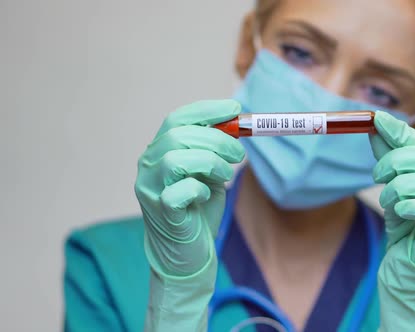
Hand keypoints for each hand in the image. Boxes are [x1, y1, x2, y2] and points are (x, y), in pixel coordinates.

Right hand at [135, 99, 244, 277]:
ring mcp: (150, 189)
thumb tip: (237, 125)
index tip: (234, 110)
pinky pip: (177, 193)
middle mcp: (148, 166)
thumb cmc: (198, 210)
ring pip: (175, 160)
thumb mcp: (209, 173)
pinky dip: (198, 190)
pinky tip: (205, 196)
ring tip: (225, 176)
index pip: (177, 119)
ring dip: (210, 163)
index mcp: (159, 151)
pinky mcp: (160, 213)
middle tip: (239, 155)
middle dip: (217, 140)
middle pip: (179, 136)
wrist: (188, 253)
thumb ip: (215, 151)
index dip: (207, 110)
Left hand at [370, 111, 414, 330]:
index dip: (401, 134)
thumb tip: (378, 123)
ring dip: (396, 191)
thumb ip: (391, 156)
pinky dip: (408, 208)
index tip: (376, 120)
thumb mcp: (397, 186)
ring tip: (390, 203)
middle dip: (394, 163)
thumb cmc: (407, 228)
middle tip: (377, 177)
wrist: (408, 271)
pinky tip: (404, 215)